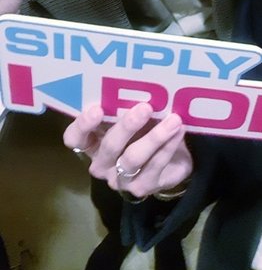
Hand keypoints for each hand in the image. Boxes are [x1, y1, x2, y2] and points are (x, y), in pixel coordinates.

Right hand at [63, 103, 192, 199]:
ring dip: (155, 137)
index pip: (74, 138)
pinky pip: (155, 166)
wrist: (172, 156)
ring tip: (173, 120)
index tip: (97, 109)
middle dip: (127, 126)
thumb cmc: (145, 128)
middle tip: (145, 108)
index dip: (83, 125)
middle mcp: (102, 164)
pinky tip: (179, 131)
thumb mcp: (132, 115)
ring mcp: (122, 179)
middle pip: (109, 147)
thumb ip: (126, 105)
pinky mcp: (144, 187)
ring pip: (133, 159)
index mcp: (92, 143)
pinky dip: (168, 146)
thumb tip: (138, 82)